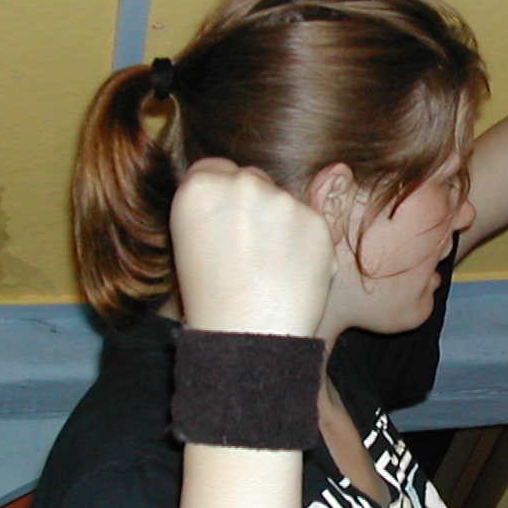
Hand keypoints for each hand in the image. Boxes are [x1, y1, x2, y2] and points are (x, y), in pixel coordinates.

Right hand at [170, 159, 335, 336]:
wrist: (247, 338)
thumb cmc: (212, 298)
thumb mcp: (190, 242)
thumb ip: (213, 205)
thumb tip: (239, 180)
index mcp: (199, 187)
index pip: (213, 169)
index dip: (219, 198)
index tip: (223, 223)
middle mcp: (242, 183)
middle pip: (252, 178)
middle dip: (252, 205)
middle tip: (246, 249)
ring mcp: (283, 200)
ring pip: (284, 200)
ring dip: (281, 223)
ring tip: (268, 267)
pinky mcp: (317, 221)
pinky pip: (310, 222)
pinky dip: (305, 243)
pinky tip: (291, 272)